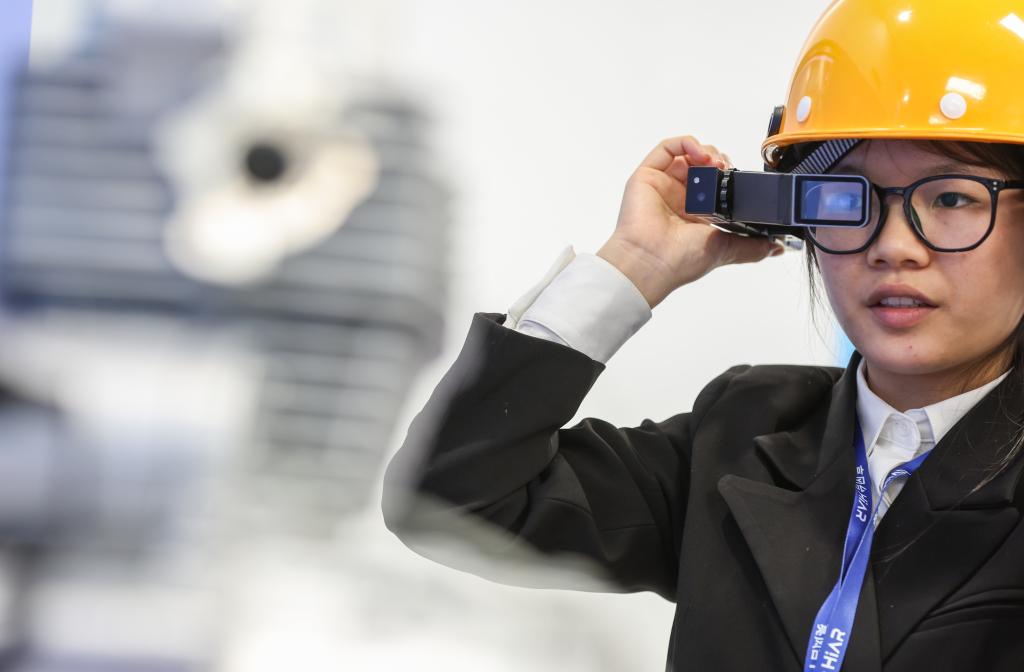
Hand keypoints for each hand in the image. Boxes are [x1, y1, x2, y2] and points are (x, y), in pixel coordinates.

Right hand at [597, 136, 783, 308]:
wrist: (652, 262)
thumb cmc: (679, 260)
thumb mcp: (726, 250)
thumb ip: (752, 247)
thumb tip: (776, 247)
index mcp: (695, 213)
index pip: (715, 183)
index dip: (729, 176)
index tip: (738, 179)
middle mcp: (678, 197)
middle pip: (702, 165)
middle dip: (720, 161)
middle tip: (727, 170)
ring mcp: (662, 185)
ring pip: (687, 154)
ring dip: (706, 151)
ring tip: (716, 162)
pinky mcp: (647, 176)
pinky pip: (667, 148)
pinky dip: (687, 143)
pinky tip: (701, 155)